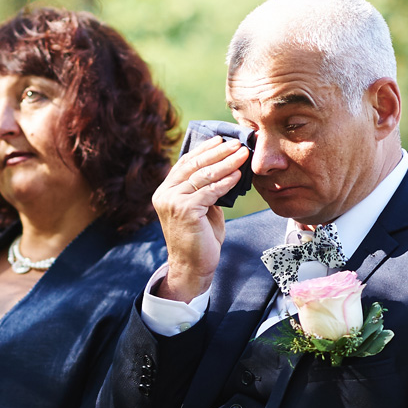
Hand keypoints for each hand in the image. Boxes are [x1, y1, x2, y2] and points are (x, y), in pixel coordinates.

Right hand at [152, 138, 250, 302]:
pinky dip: (225, 182)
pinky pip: (209, 191)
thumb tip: (225, 167)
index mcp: (165, 191)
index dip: (204, 150)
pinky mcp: (185, 210)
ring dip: (225, 163)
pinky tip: (238, 175)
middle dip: (218, 152)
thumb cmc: (200, 238)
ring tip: (242, 154)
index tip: (221, 139)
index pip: (185, 163)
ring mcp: (172, 202)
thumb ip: (205, 189)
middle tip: (237, 143)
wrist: (192, 267)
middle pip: (194, 166)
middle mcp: (164, 194)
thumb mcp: (202, 208)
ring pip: (202, 176)